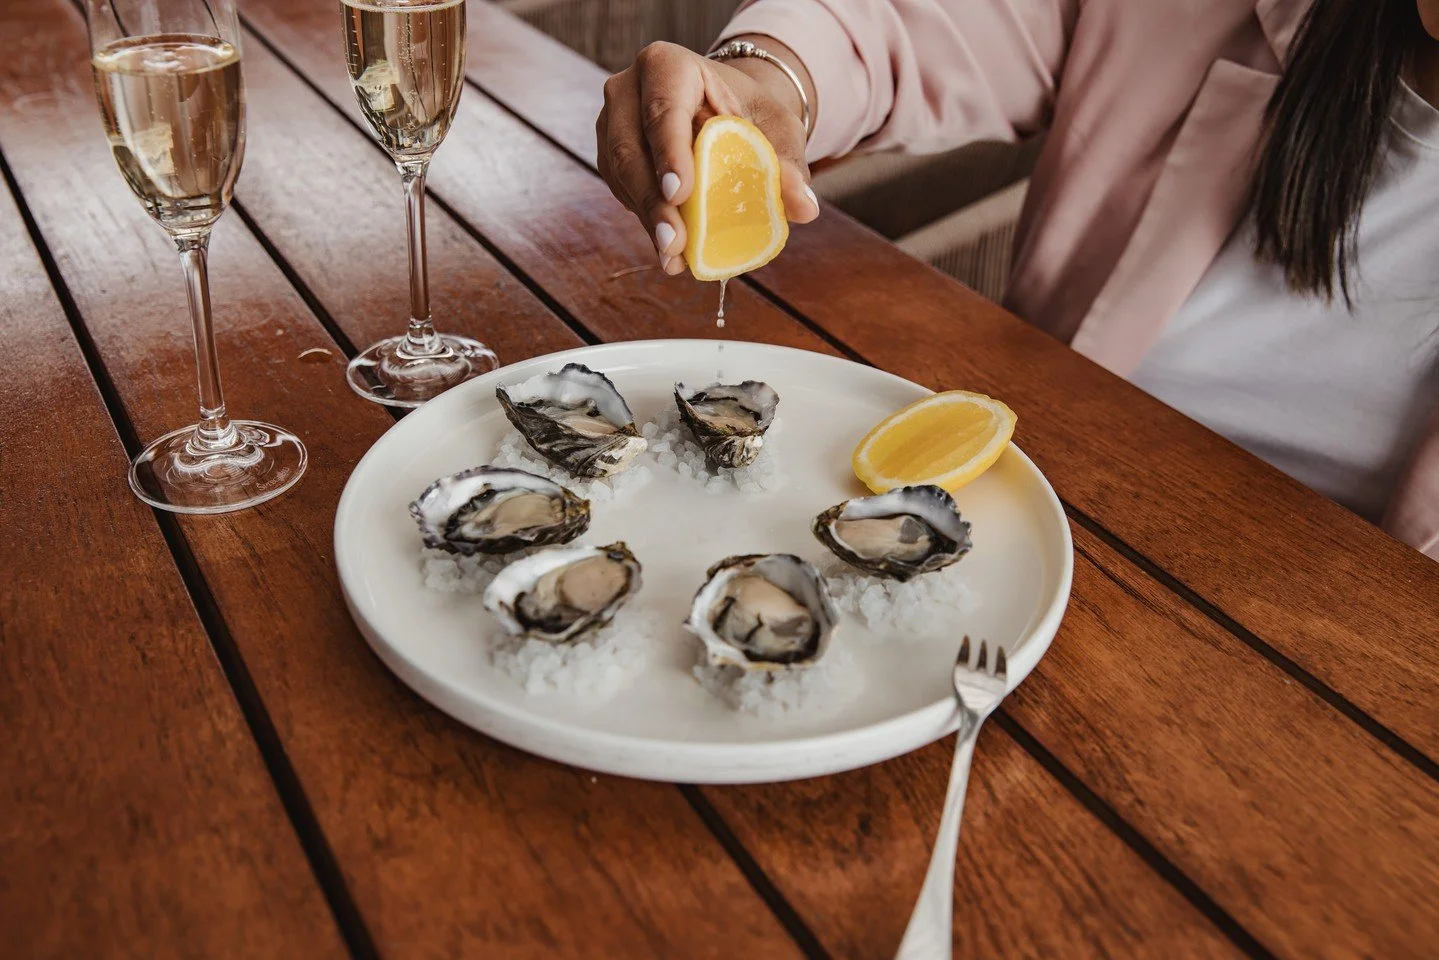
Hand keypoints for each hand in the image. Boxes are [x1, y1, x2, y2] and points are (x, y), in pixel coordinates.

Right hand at [596, 40, 819, 275]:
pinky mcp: (610, 157)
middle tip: (675, 242)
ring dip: (647, 219)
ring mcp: (612, 124)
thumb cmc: (750, 113)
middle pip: (630, 148)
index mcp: (666, 66)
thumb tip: (805, 206)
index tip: (680, 193)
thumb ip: (787, 164)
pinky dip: (646, 222)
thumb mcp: (777, 131)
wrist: (726, 112)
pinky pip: (623, 192)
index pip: (663, 109)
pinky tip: (670, 250)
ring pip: (621, 175)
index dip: (669, 152)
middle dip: (652, 200)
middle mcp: (628, 90)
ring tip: (673, 255)